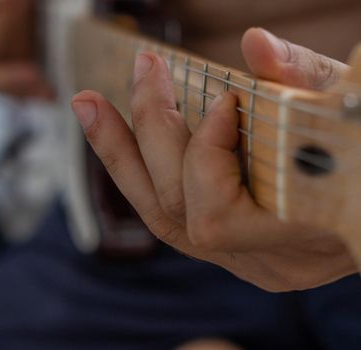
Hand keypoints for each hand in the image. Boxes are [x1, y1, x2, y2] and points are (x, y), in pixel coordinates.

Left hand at [71, 28, 356, 291]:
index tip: (224, 96)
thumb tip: (254, 44)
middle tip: (144, 67)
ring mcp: (242, 260)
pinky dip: (142, 169)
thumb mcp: (350, 112)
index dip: (207, 150)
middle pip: (175, 209)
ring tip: (89, 104)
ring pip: (160, 216)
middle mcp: (263, 262)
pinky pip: (170, 213)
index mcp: (300, 240)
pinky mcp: (229, 248)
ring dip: (121, 153)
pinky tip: (121, 132)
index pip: (216, 215)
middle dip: (151, 130)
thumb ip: (305, 81)